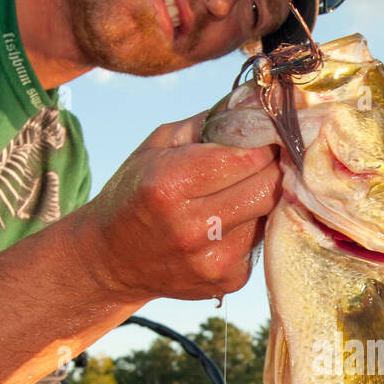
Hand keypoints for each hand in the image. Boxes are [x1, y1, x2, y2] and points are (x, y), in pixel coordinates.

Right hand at [70, 110, 281, 301]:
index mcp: (171, 184)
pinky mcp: (228, 281)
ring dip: (263, 198)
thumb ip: (209, 122)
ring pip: (269, 214)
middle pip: (267, 187)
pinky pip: (260, 241)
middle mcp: (193, 227)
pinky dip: (253, 226)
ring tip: (239, 191)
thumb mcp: (157, 146)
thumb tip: (260, 102)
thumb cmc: (135, 193)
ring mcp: (213, 259)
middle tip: (265, 158)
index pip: (247, 158)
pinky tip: (229, 222)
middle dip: (272, 168)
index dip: (263, 143)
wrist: (111, 261)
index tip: (267, 135)